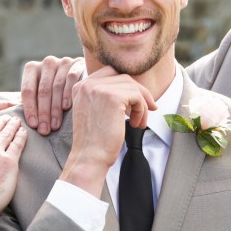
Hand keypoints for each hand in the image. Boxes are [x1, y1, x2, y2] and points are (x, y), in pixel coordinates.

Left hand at [20, 56, 84, 134]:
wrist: (76, 77)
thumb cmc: (50, 91)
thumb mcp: (34, 95)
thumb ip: (18, 102)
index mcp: (31, 68)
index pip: (28, 90)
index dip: (29, 108)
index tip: (33, 125)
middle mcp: (46, 63)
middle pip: (43, 90)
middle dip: (43, 113)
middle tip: (44, 130)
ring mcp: (62, 62)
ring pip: (57, 87)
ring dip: (55, 108)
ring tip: (54, 125)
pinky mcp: (77, 64)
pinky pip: (71, 79)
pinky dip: (68, 94)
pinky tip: (66, 108)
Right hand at [59, 66, 155, 196]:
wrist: (89, 158)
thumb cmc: (94, 141)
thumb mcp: (95, 112)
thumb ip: (105, 97)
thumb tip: (133, 89)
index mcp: (80, 86)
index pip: (110, 73)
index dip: (127, 86)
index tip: (135, 102)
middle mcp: (87, 84)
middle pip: (124, 78)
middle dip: (139, 93)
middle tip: (149, 109)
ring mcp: (99, 88)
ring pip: (133, 87)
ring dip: (142, 105)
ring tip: (139, 122)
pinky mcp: (113, 97)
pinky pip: (137, 96)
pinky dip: (141, 110)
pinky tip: (136, 125)